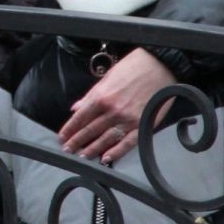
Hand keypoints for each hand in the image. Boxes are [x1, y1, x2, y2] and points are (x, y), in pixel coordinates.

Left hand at [58, 48, 176, 164]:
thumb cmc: (134, 67)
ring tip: (82, 156)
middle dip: (76, 141)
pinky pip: (127, 143)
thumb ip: (91, 95)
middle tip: (67, 149)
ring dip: (92, 149)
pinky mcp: (143, 125)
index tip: (62, 136)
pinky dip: (116, 152)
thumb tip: (76, 108)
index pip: (80, 117)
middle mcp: (113, 110)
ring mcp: (128, 120)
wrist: (161, 65)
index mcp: (102, 97)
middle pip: (90, 130)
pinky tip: (106, 158)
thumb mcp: (108, 76)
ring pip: (105, 139)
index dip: (70, 129)